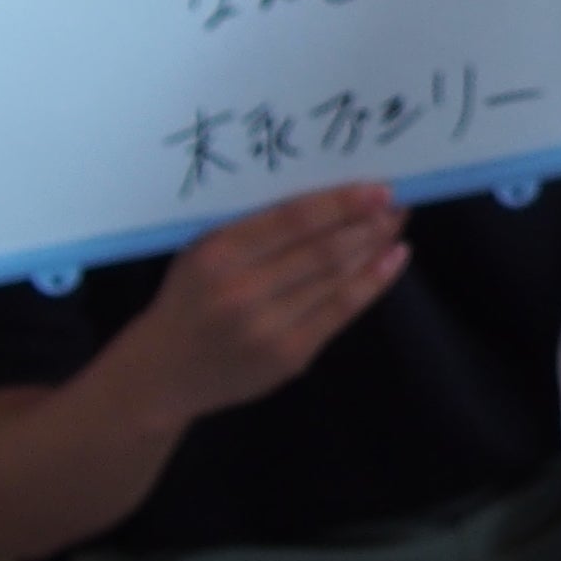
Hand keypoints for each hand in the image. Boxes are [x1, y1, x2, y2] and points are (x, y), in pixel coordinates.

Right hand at [127, 183, 408, 421]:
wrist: (163, 373)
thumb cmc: (188, 300)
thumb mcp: (200, 253)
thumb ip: (250, 228)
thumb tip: (325, 198)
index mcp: (218, 255)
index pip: (293, 220)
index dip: (341, 202)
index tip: (377, 187)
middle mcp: (243, 291)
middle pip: (322, 249)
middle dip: (367, 223)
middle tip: (398, 202)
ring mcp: (268, 327)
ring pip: (336, 278)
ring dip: (374, 247)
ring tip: (396, 224)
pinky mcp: (289, 355)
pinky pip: (341, 311)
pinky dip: (372, 283)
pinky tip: (393, 258)